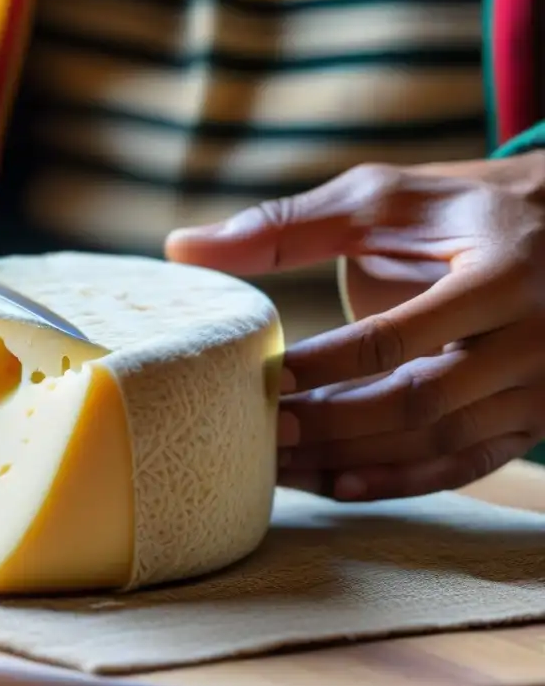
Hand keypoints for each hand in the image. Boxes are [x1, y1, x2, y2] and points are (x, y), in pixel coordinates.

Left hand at [166, 153, 544, 500]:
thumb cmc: (457, 207)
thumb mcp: (380, 200)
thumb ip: (284, 226)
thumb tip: (178, 248)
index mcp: (499, 272)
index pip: (394, 337)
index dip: (320, 366)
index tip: (256, 379)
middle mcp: (536, 337)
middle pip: (417, 402)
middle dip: (330, 425)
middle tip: (259, 436)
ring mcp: (542, 386)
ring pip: (437, 442)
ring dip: (351, 461)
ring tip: (277, 467)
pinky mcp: (533, 419)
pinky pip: (465, 464)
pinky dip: (400, 480)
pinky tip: (337, 485)